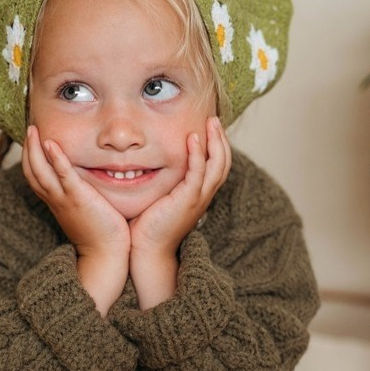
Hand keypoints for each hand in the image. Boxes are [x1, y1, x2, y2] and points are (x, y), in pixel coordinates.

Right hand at [22, 126, 129, 314]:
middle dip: (28, 148)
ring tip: (33, 129)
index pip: (36, 176)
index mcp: (56, 201)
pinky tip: (51, 143)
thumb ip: (81, 194)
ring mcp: (64, 199)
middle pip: (31, 171)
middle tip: (30, 128)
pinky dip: (55, 159)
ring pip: (40, 171)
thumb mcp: (85, 209)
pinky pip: (62, 175)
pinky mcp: (78, 198)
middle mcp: (55, 199)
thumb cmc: (100, 233)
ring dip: (35, 149)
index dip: (32, 157)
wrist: (105, 254)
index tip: (34, 140)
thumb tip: (86, 181)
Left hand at [128, 116, 231, 309]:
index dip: (217, 147)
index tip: (209, 128)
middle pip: (223, 163)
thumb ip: (162, 183)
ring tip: (211, 123)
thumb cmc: (147, 226)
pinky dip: (198, 154)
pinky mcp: (187, 201)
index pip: (216, 167)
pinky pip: (198, 173)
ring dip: (215, 142)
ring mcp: (197, 199)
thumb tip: (148, 164)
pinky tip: (193, 139)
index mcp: (198, 196)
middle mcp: (202, 197)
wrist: (146, 251)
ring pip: (217, 166)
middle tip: (214, 120)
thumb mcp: (159, 199)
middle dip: (221, 139)